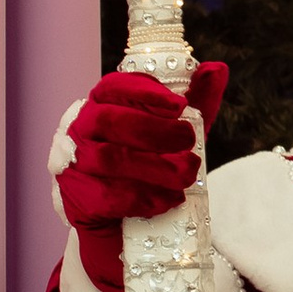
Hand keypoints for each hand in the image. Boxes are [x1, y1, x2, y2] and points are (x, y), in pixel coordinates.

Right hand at [55, 66, 226, 291]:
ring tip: (187, 175)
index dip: (145, 92)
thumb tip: (217, 69)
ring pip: (110, 159)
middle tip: (189, 142)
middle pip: (110, 121)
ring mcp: (75, 165)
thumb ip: (196, 103)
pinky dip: (145, 198)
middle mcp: (82, 130)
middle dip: (155, 131)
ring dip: (155, 168)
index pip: (114, 86)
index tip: (180, 105)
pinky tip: (169, 200)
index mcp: (102, 106)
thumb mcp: (176, 134)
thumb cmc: (150, 165)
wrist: (125, 222)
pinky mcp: (78, 199)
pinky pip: (109, 196)